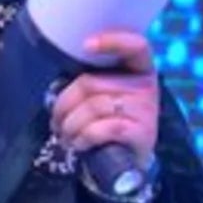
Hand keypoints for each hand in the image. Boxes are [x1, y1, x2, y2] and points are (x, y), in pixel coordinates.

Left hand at [49, 27, 159, 170]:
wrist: (128, 161)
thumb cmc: (111, 120)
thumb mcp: (107, 94)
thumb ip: (93, 79)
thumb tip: (60, 78)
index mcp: (140, 68)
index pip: (136, 45)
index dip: (113, 40)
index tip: (86, 45)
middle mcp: (147, 86)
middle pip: (91, 83)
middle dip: (64, 105)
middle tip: (56, 120)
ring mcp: (146, 110)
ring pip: (92, 108)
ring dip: (70, 125)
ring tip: (65, 135)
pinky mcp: (141, 133)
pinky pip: (101, 129)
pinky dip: (83, 138)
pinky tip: (78, 144)